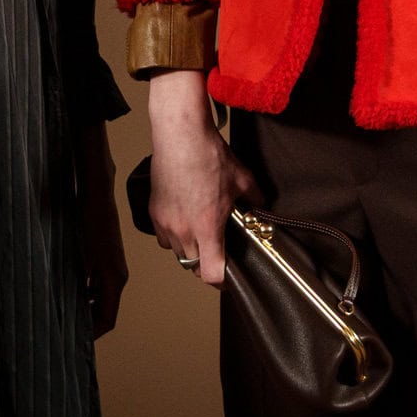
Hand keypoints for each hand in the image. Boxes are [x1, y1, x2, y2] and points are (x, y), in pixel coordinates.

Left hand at [76, 120, 126, 337]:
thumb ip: (76, 283)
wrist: (96, 191)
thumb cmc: (88, 220)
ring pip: (99, 297)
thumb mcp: (77, 255)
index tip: (71, 341)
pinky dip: (84, 292)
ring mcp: (112, 266)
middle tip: (61, 330)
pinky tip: (64, 289)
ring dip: (84, 307)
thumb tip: (65, 308)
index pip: (107, 319)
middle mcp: (116, 275)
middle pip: (104, 311)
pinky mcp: (105, 257)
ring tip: (60, 312)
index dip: (91, 334)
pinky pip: (97, 284)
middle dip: (85, 323)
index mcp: (113, 278)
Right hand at [146, 70, 257, 285]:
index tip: (229, 278)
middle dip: (207, 264)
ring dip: (190, 250)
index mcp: (207, 227)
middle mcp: (183, 230)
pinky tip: (185, 222)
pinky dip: (174, 237)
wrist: (181, 135)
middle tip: (218, 252)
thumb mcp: (243, 178)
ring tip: (202, 235)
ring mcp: (165, 222)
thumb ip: (255, 199)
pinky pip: (163, 237)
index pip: (211, 273)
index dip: (222, 281)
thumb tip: (263, 208)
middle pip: (193, 266)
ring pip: (177, 252)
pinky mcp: (154, 212)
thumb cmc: (209, 155)